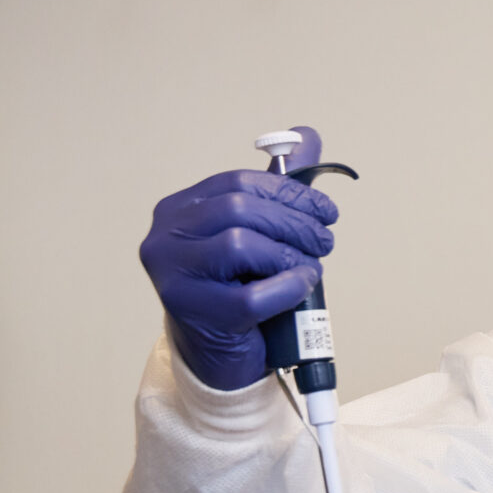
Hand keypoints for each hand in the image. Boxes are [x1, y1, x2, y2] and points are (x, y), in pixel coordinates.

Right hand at [138, 126, 333, 390]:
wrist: (220, 356)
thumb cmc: (240, 290)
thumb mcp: (260, 235)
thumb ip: (279, 187)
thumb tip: (308, 136)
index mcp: (179, 210)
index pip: (237, 182)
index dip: (289, 192)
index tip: (325, 210)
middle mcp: (165, 237)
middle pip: (238, 209)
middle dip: (294, 221)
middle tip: (326, 239)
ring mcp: (172, 276)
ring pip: (238, 244)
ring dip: (289, 253)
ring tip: (312, 265)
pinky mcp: (192, 313)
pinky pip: (250, 294)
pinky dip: (287, 286)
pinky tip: (303, 285)